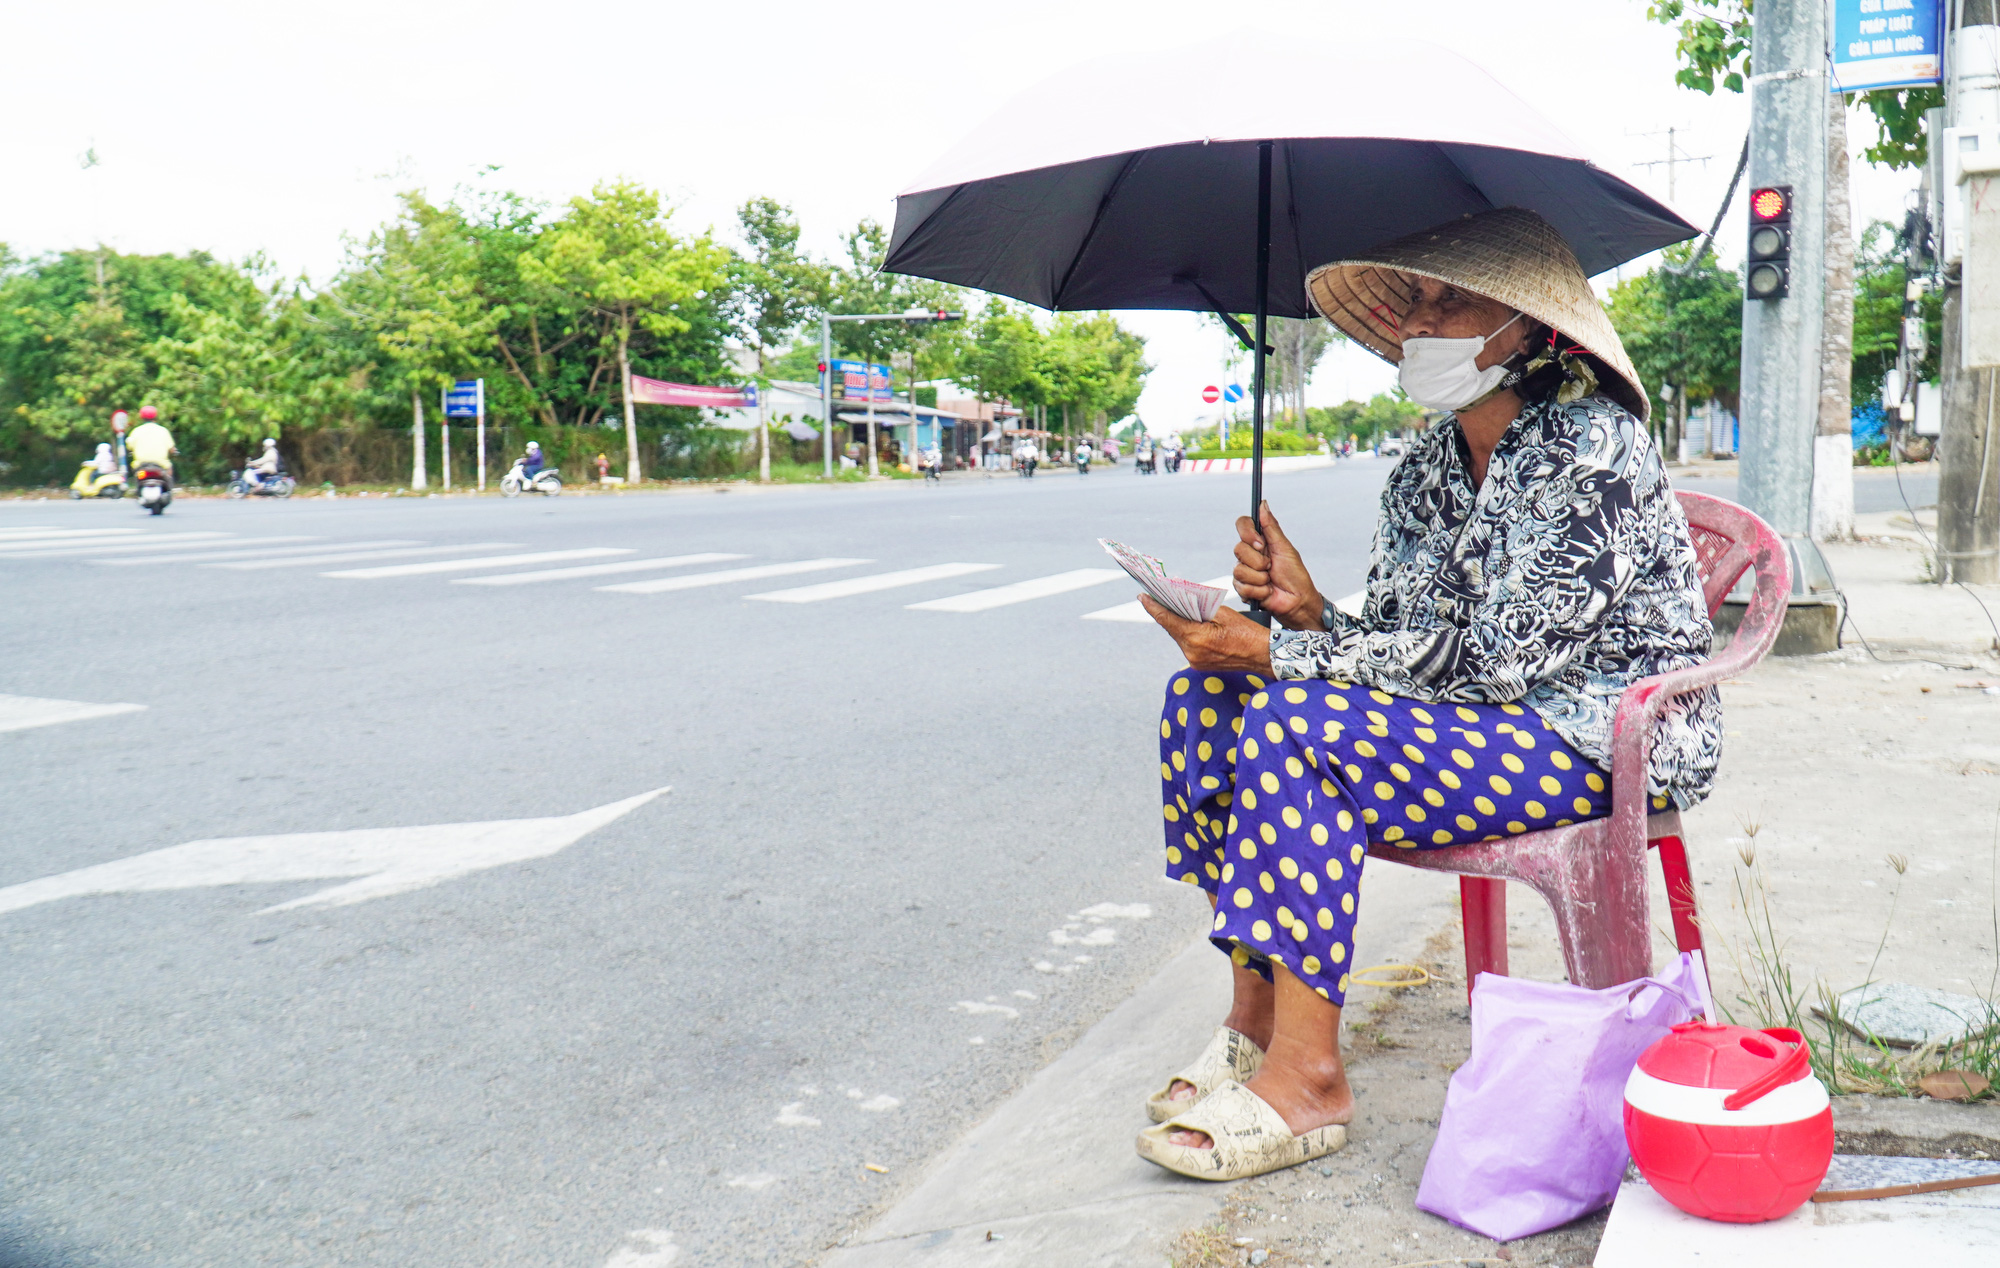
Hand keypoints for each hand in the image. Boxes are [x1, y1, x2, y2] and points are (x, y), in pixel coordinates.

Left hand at [1142, 599, 1274, 674]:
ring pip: (1178, 636)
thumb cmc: (1247, 632)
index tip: (1142, 596)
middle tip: (1154, 596)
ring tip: (1171, 606)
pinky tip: (1186, 622)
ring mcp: (1194, 660)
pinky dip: (1185, 632)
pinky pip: (1186, 644)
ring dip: (1175, 623)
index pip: (1167, 619)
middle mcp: (1191, 652)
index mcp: (1196, 637)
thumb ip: (1201, 606)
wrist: (1263, 655)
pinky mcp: (1199, 664)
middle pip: (1171, 628)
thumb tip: (1184, 598)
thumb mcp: (1224, 612)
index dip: (1153, 607)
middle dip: (1164, 612)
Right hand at [1233, 502, 1325, 630]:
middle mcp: (1249, 554)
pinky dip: (1259, 590)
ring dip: (1260, 578)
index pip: (1243, 525)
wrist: (1297, 601)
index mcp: (1259, 541)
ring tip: (1270, 581)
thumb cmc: (1295, 574)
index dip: (1248, 533)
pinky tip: (1267, 591)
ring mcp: (1245, 571)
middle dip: (1259, 561)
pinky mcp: (1243, 588)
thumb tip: (1263, 504)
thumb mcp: (1285, 548)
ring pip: (1239, 570)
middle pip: (1238, 549)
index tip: (1260, 543)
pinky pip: (1242, 586)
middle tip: (1271, 567)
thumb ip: (1271, 527)